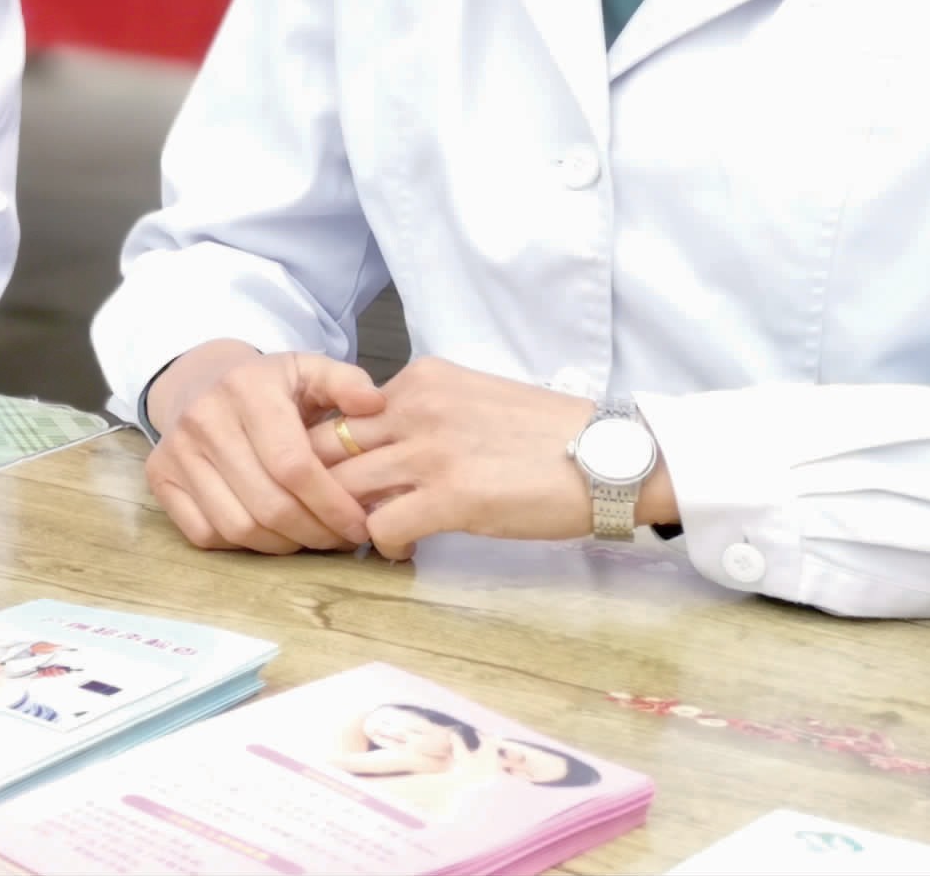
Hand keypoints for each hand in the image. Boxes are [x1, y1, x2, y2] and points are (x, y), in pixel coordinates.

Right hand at [141, 340, 386, 553]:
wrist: (198, 382)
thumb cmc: (266, 387)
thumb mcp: (307, 370)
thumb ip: (345, 382)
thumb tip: (374, 402)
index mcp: (246, 388)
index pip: (293, 465)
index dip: (332, 504)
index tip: (360, 525)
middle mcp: (204, 418)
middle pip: (268, 503)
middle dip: (315, 532)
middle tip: (342, 539)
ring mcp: (177, 450)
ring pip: (237, 526)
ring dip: (283, 545)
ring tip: (311, 537)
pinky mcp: (159, 477)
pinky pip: (205, 533)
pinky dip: (244, 545)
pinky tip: (271, 533)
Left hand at [319, 356, 678, 557]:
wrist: (611, 457)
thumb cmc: (549, 434)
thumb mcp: (473, 399)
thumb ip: (422, 414)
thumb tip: (378, 450)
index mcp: (422, 378)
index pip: (339, 411)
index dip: (325, 451)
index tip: (331, 478)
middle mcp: (416, 406)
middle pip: (326, 447)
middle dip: (318, 486)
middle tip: (329, 515)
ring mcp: (431, 451)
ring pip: (344, 488)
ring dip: (345, 519)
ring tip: (363, 536)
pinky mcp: (451, 497)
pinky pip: (380, 526)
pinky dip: (381, 545)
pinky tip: (401, 550)